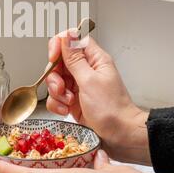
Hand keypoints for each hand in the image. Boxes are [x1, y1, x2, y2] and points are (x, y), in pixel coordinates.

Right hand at [46, 32, 150, 163]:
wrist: (120, 136)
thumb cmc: (112, 110)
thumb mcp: (90, 81)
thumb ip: (75, 59)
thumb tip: (67, 36)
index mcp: (95, 60)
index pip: (73, 40)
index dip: (60, 46)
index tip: (53, 58)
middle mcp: (86, 71)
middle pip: (60, 62)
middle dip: (55, 76)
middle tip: (61, 88)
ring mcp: (79, 86)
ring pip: (55, 80)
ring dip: (56, 92)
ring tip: (68, 102)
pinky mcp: (73, 101)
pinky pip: (56, 97)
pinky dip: (58, 104)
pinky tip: (66, 110)